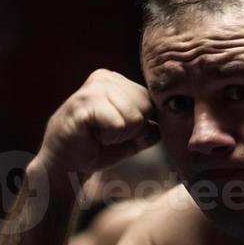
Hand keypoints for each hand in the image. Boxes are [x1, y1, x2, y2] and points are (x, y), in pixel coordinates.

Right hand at [31, 69, 160, 196]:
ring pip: (135, 117)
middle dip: (132, 130)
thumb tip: (177, 115)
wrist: (66, 166)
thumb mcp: (134, 135)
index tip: (117, 131)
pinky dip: (110, 138)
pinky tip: (92, 137)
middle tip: (107, 135)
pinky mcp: (83, 105)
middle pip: (146, 107)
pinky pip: (119, 125)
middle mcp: (104, 78)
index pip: (151, 101)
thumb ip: (153, 124)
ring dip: (119, 136)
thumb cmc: (99, 149)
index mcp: (116, 80)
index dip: (140, 125)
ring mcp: (92, 89)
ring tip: (99, 135)